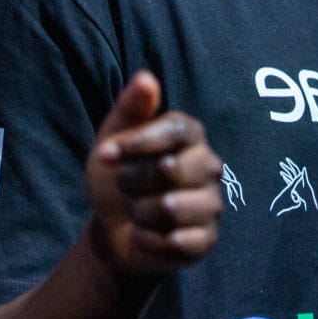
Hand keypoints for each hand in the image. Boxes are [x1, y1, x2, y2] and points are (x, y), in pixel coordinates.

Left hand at [85, 71, 224, 278]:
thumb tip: (146, 77)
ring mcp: (212, 204)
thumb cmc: (117, 176)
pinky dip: (148, 240)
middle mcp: (209, 165)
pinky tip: (145, 235)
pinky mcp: (207, 239)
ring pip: (171, 208)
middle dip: (132, 181)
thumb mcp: (113, 138)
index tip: (106, 154)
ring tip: (136, 212)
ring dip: (139, 213)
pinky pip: (176, 241)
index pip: (177, 130)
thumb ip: (130, 108)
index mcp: (190, 136)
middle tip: (124, 185)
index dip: (139, 143)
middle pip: (171, 170)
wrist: (113, 228)